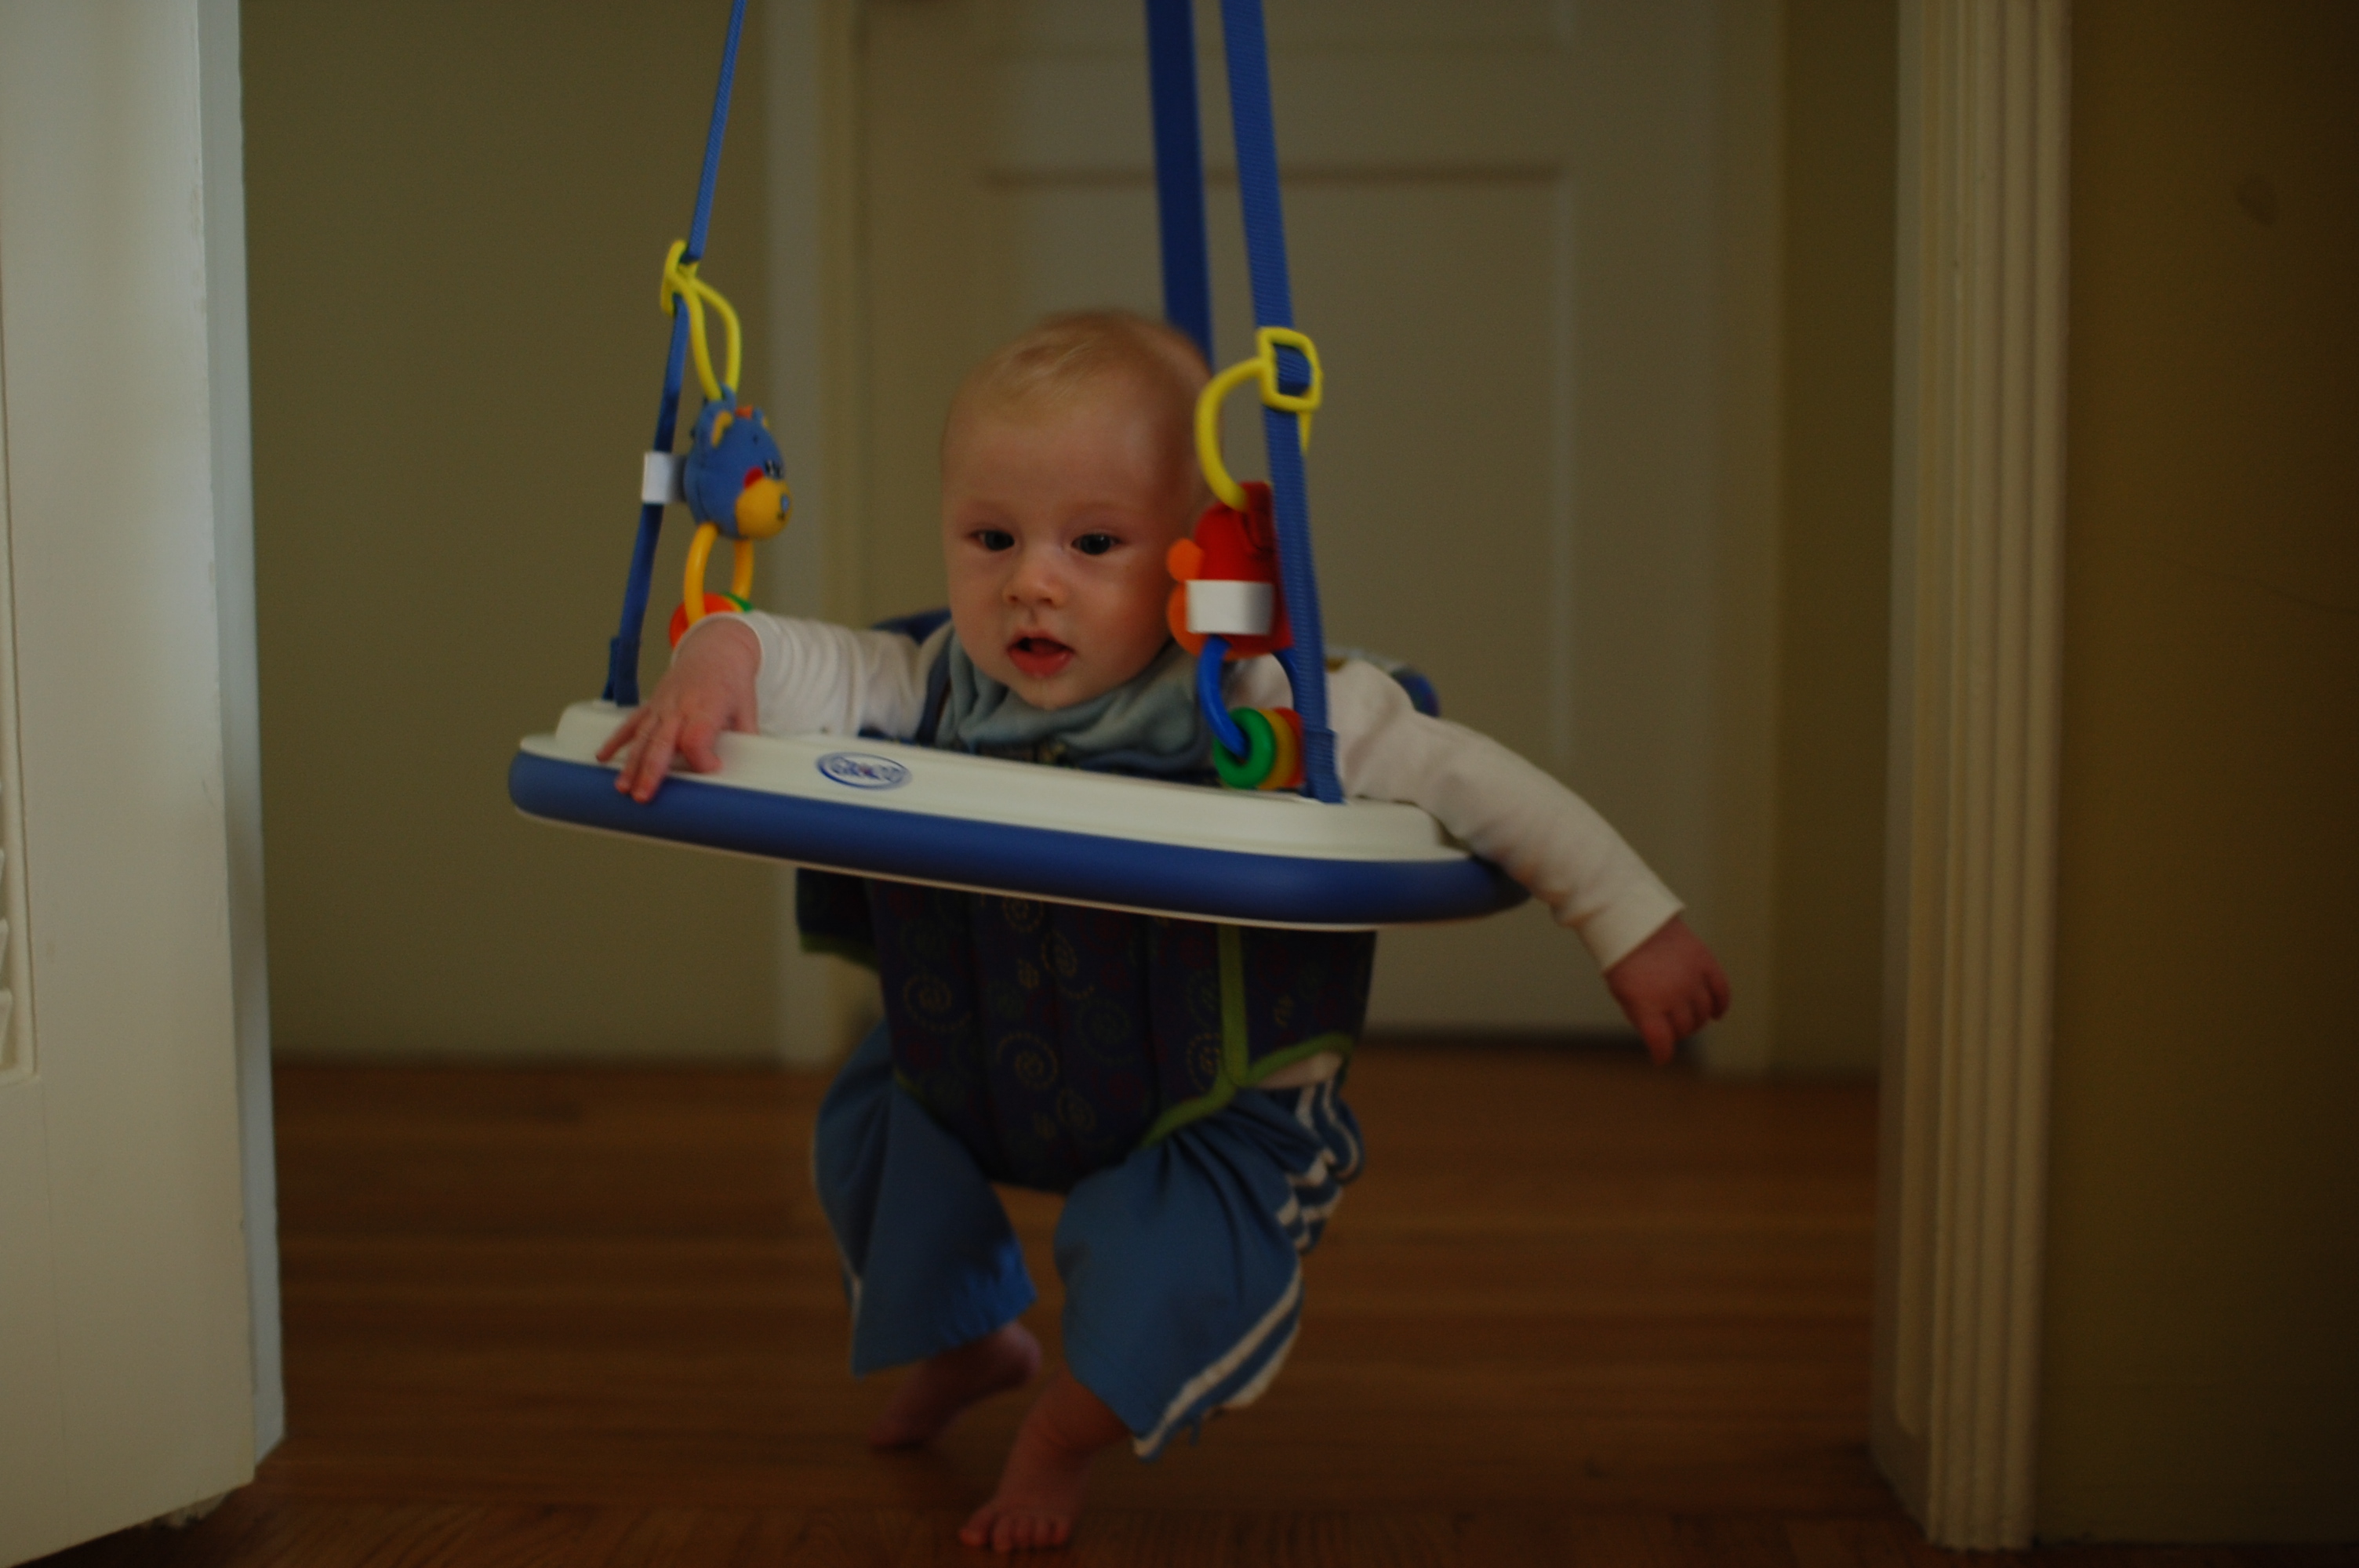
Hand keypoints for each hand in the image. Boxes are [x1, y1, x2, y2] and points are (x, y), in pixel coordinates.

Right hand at [595, 617, 761, 801]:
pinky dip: (616, 740)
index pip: (696, 739)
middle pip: (662, 742)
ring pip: (643, 737)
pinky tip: (602, 758)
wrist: (716, 650)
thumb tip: (750, 769)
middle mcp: (680, 707)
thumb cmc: (732, 681)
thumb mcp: (747, 707)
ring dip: (631, 763)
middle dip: (651, 771)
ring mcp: (662, 706)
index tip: (713, 769)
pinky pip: (631, 723)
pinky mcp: (653, 705)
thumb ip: (745, 738)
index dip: (702, 759)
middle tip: (643, 797)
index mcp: (706, 707)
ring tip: (622, 788)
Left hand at [1604, 915, 1730, 1064]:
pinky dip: (1721, 1005)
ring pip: (1704, 1012)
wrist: (1633, 918)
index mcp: (1646, 1004)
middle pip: (1684, 1027)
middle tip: (1671, 1029)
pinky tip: (1716, 1013)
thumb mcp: (1621, 991)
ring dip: (1697, 1020)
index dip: (1662, 1053)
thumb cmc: (1622, 958)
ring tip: (1688, 1017)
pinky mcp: (1705, 961)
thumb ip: (1641, 1016)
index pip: (1662, 1042)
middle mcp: (1672, 994)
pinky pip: (1721, 990)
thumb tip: (1660, 1038)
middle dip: (1677, 1033)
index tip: (1661, 1057)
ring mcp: (1691, 978)